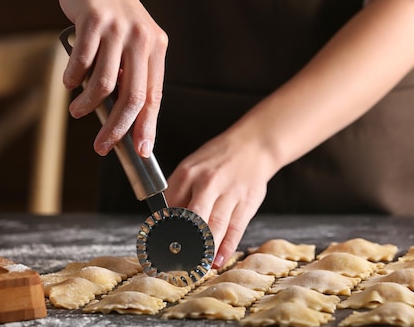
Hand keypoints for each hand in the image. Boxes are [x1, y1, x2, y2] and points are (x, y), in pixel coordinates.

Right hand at [54, 0, 166, 157]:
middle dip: (118, 128)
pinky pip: (82, 62)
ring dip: (88, 105)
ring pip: (104, 83)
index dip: (148, 126)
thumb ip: (130, 73)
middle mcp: (142, 38)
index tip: (141, 151)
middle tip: (102, 147)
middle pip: (133, 96)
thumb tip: (122, 118)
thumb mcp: (130, 40)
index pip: (155, 96)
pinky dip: (73, 79)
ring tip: (78, 111)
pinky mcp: (93, 20)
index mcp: (157, 47)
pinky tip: (70, 84)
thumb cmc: (110, 15)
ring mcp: (118, 29)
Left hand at [164, 128, 275, 267]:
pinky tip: (218, 260)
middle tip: (176, 265)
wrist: (254, 145)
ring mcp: (229, 192)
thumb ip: (179, 192)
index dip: (163, 232)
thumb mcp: (192, 167)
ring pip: (215, 228)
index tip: (159, 250)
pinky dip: (226, 247)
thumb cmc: (219, 159)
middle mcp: (208, 182)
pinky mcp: (247, 201)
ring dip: (205, 252)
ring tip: (197, 268)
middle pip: (193, 220)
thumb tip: (165, 222)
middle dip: (184, 245)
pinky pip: (235, 229)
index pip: (170, 208)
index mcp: (188, 174)